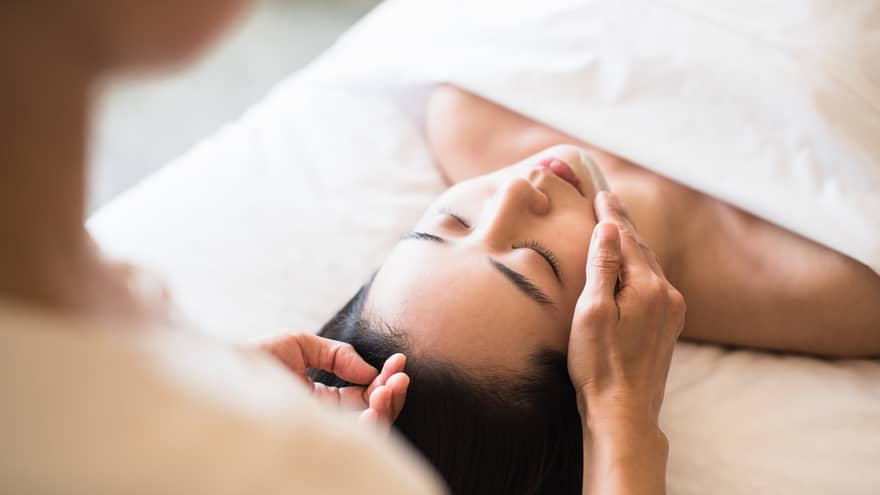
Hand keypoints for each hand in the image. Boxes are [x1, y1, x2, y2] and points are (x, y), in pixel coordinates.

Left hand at [260, 333, 409, 430]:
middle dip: (392, 394)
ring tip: (390, 387)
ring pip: (368, 432)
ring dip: (386, 409)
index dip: (385, 379)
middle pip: (372, 414)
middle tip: (400, 375)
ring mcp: (321, 433)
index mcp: (323, 400)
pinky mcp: (314, 442)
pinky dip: (368, 428)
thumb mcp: (299, 345)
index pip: (364, 394)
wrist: (219, 374)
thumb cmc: (253, 359)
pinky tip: (372, 408)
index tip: (399, 360)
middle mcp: (326, 420)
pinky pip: (350, 445)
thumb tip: (369, 370)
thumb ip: (337, 354)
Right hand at [568, 192, 685, 427]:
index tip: (600, 194)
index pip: (627, 238)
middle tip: (607, 201)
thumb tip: (609, 227)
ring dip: (632, 246)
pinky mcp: (669, 327)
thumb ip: (603, 266)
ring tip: (616, 228)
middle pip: (643, 248)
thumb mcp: (592, 312)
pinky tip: (629, 267)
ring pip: (650, 266)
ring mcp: (672, 312)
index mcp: (648, 287)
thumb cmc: (600, 366)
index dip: (611, 215)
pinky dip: (638, 267)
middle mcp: (668, 295)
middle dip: (623, 225)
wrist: (624, 413)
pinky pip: (653, 284)